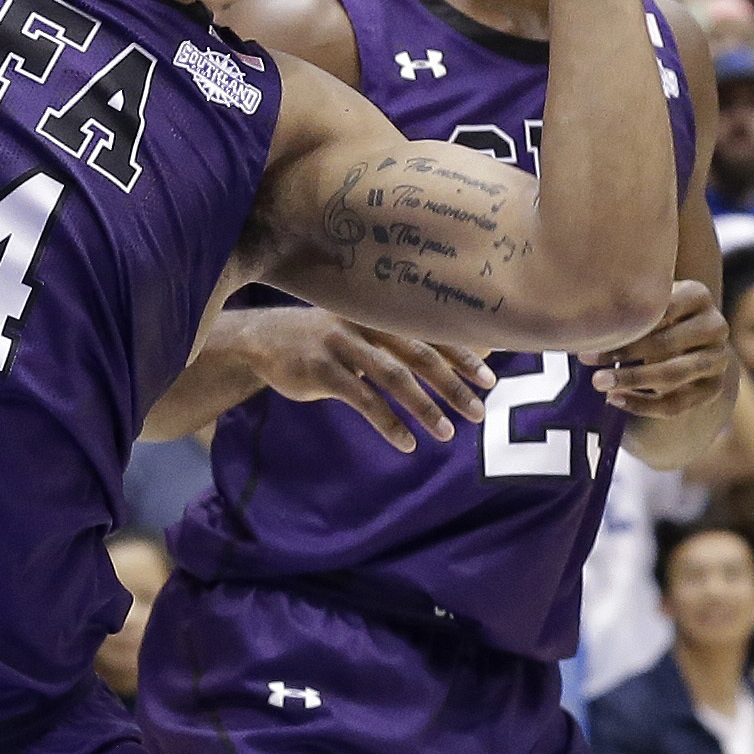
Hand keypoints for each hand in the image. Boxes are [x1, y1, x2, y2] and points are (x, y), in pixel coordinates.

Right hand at [234, 308, 491, 450]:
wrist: (264, 338)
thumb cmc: (331, 338)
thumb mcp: (370, 332)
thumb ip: (413, 340)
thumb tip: (472, 350)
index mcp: (384, 310)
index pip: (433, 331)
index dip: (464, 355)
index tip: (490, 381)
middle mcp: (367, 321)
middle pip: (419, 353)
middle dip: (451, 384)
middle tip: (478, 412)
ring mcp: (342, 343)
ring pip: (392, 376)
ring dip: (424, 407)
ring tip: (447, 433)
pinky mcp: (321, 368)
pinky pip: (362, 398)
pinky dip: (387, 422)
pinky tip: (406, 443)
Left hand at [597, 279, 728, 421]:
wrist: (690, 340)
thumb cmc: (656, 315)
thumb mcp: (649, 299)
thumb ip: (630, 302)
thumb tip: (588, 317)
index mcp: (698, 295)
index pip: (662, 308)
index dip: (627, 321)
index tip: (591, 331)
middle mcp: (715, 326)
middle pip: (666, 343)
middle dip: (624, 352)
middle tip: (586, 358)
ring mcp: (717, 360)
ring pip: (673, 375)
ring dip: (632, 380)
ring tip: (600, 383)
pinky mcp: (711, 389)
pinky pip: (675, 404)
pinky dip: (642, 405)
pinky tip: (615, 399)